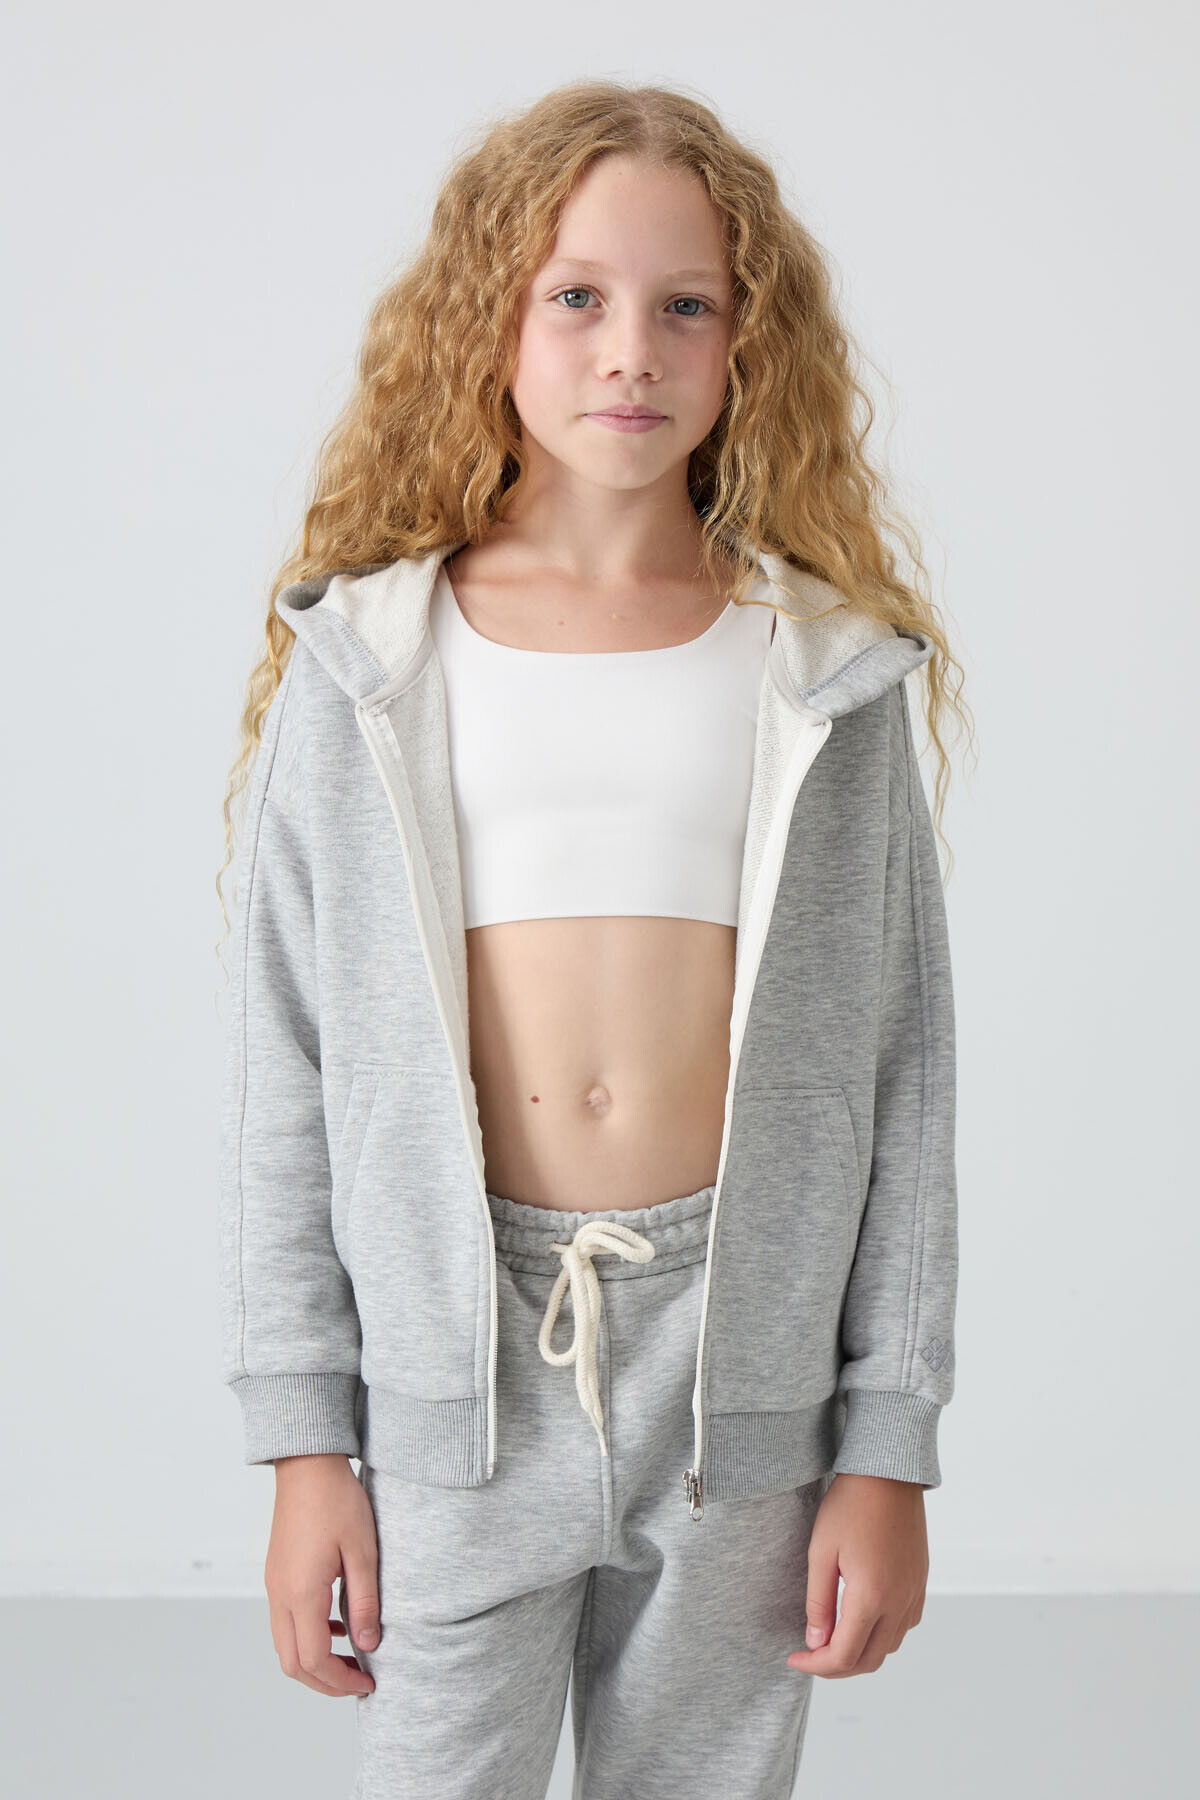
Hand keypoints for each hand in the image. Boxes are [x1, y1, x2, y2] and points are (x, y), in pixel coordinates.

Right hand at [265, 1454, 379, 1697]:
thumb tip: (368, 1644)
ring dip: (314, 1660)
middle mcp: (280, 1595)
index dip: (341, 1681)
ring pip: (285, 1645)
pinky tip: (336, 1624)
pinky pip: (284, 1622)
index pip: (314, 1660)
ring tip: (350, 1657)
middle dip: (324, 1682)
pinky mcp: (276, 1574)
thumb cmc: (337, 1501)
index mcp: (301, 1593)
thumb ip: (364, 1602)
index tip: (368, 1683)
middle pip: (293, 1663)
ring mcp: (274, 1585)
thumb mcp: (362, 1552)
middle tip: (358, 1681)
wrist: (307, 1464)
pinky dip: (307, 1636)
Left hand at [785, 1472, 928, 1676]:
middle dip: (837, 1667)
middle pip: (869, 1660)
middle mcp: (899, 1602)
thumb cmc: (850, 1505)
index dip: (816, 1666)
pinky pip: (904, 1626)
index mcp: (872, 1597)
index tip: (794, 1658)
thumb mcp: (821, 1552)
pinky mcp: (920, 1583)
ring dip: (860, 1653)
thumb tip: (815, 1642)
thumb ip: (818, 1602)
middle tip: (810, 1655)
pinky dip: (882, 1636)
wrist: (888, 1474)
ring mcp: (914, 1594)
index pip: (843, 1655)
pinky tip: (861, 1620)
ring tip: (832, 1638)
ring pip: (890, 1647)